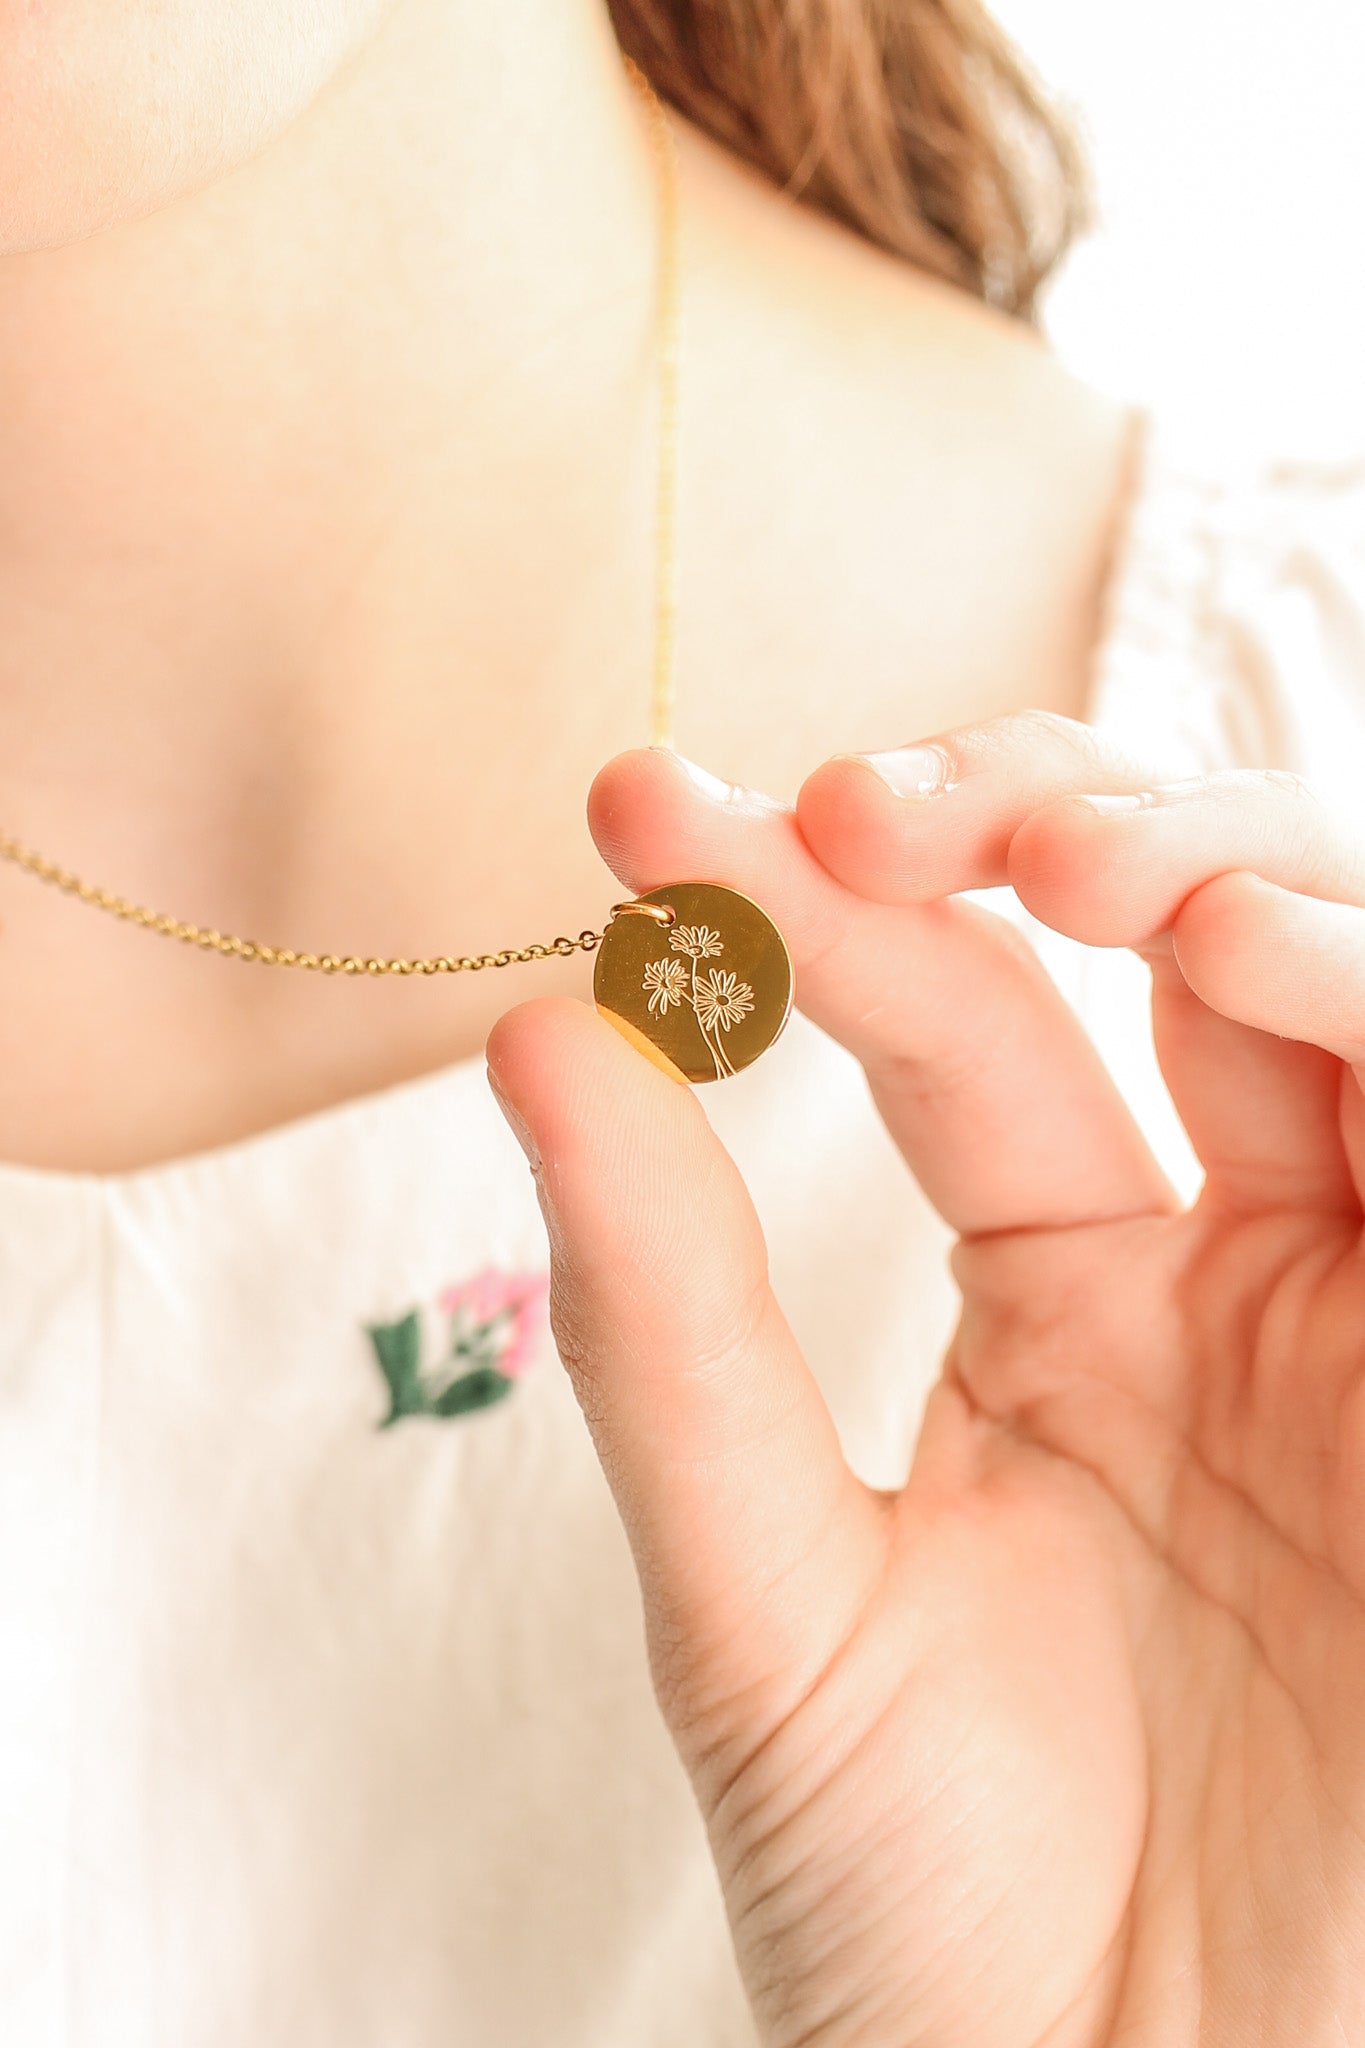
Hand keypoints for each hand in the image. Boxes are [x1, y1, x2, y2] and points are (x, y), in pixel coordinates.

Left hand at [485, 714, 1364, 2046]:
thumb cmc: (926, 1912)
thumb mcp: (766, 1596)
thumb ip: (668, 1319)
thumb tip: (538, 1031)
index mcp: (1070, 1293)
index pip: (956, 1011)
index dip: (811, 898)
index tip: (646, 813)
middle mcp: (1241, 1269)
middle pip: (1180, 928)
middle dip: (1042, 822)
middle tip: (873, 809)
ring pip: (1346, 993)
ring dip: (1243, 876)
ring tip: (1096, 868)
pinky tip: (1266, 968)